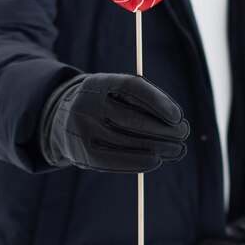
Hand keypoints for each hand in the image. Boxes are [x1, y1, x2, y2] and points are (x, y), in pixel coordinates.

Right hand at [39, 73, 189, 171]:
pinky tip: (156, 160)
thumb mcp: (116, 92)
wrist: (60, 119)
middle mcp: (87, 104)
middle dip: (163, 128)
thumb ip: (142, 101)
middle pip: (131, 118)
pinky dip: (138, 161)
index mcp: (98, 83)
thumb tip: (177, 122)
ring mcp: (82, 129)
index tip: (178, 116)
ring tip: (177, 149)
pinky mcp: (82, 152)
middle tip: (184, 133)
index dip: (157, 101)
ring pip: (125, 141)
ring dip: (157, 147)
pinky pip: (113, 159)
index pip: (131, 87)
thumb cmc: (103, 104)